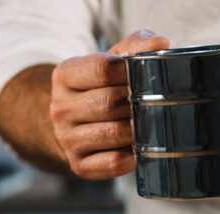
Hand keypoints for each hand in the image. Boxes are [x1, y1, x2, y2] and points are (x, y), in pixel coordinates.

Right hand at [50, 30, 168, 178]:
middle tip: (155, 102)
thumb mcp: (111, 62)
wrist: (74, 125)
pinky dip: (133, 156)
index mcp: (64, 75)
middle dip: (137, 103)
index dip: (131, 71)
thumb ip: (134, 47)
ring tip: (151, 124)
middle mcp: (60, 108)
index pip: (102, 69)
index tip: (148, 74)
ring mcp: (67, 139)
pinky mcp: (78, 165)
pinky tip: (141, 148)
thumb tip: (159, 43)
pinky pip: (113, 162)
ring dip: (138, 129)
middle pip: (109, 103)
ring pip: (114, 133)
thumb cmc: (100, 89)